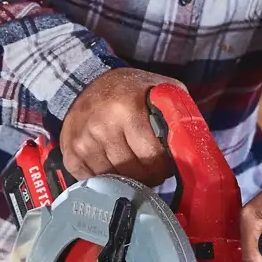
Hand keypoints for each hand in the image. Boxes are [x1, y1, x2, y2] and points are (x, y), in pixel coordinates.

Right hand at [60, 68, 174, 184]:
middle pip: (132, 171)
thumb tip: (191, 146)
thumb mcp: (159, 89)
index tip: (166, 165)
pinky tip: (112, 165)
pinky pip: (92, 179)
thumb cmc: (129, 90)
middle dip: (147, 175)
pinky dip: (105, 178)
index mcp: (127, 109)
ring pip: (113, 178)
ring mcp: (82, 141)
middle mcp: (101, 125)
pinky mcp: (70, 153)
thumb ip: (177, 112)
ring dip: (127, 178)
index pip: (151, 156)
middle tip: (152, 170)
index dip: (163, 166)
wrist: (85, 82)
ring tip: (133, 166)